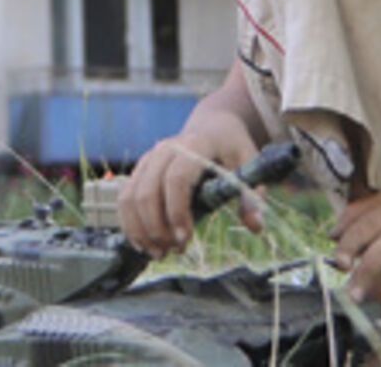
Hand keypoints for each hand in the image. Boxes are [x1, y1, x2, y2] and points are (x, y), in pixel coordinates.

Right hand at [118, 112, 262, 257]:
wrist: (213, 127)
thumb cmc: (231, 147)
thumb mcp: (249, 163)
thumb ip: (252, 194)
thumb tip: (256, 226)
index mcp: (195, 144)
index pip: (177, 178)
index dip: (177, 211)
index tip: (186, 239)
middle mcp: (166, 149)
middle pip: (148, 190)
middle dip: (157, 228)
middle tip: (174, 251)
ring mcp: (149, 158)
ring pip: (131, 196)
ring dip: (141, 230)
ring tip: (159, 253)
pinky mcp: (140, 169)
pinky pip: (125, 198)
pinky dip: (130, 224)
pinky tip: (144, 244)